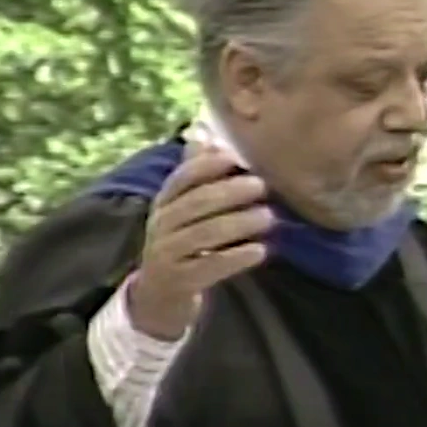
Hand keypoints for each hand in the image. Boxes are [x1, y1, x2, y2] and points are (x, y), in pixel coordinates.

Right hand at [127, 146, 273, 340]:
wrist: (158, 296)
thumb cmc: (180, 242)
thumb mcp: (182, 208)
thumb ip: (196, 173)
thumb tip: (206, 130)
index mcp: (165, 201)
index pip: (184, 177)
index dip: (209, 165)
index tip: (237, 157)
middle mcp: (162, 224)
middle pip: (196, 203)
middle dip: (230, 192)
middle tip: (262, 186)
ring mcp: (168, 253)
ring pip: (204, 234)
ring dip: (239, 223)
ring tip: (269, 217)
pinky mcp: (180, 281)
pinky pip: (209, 266)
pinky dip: (236, 258)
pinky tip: (260, 251)